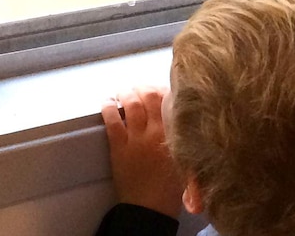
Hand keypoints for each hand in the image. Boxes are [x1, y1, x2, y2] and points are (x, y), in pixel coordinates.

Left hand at [101, 87, 184, 218]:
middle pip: (150, 97)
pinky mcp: (118, 147)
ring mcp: (136, 138)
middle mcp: (156, 131)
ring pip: (131, 104)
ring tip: (125, 91)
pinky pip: (112, 120)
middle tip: (142, 87)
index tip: (163, 88)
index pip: (171, 101)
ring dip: (126, 93)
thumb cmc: (171, 186)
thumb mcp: (187, 159)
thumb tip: (187, 120)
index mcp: (175, 134)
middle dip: (145, 87)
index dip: (165, 89)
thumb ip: (186, 138)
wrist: (150, 208)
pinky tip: (107, 101)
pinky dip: (108, 107)